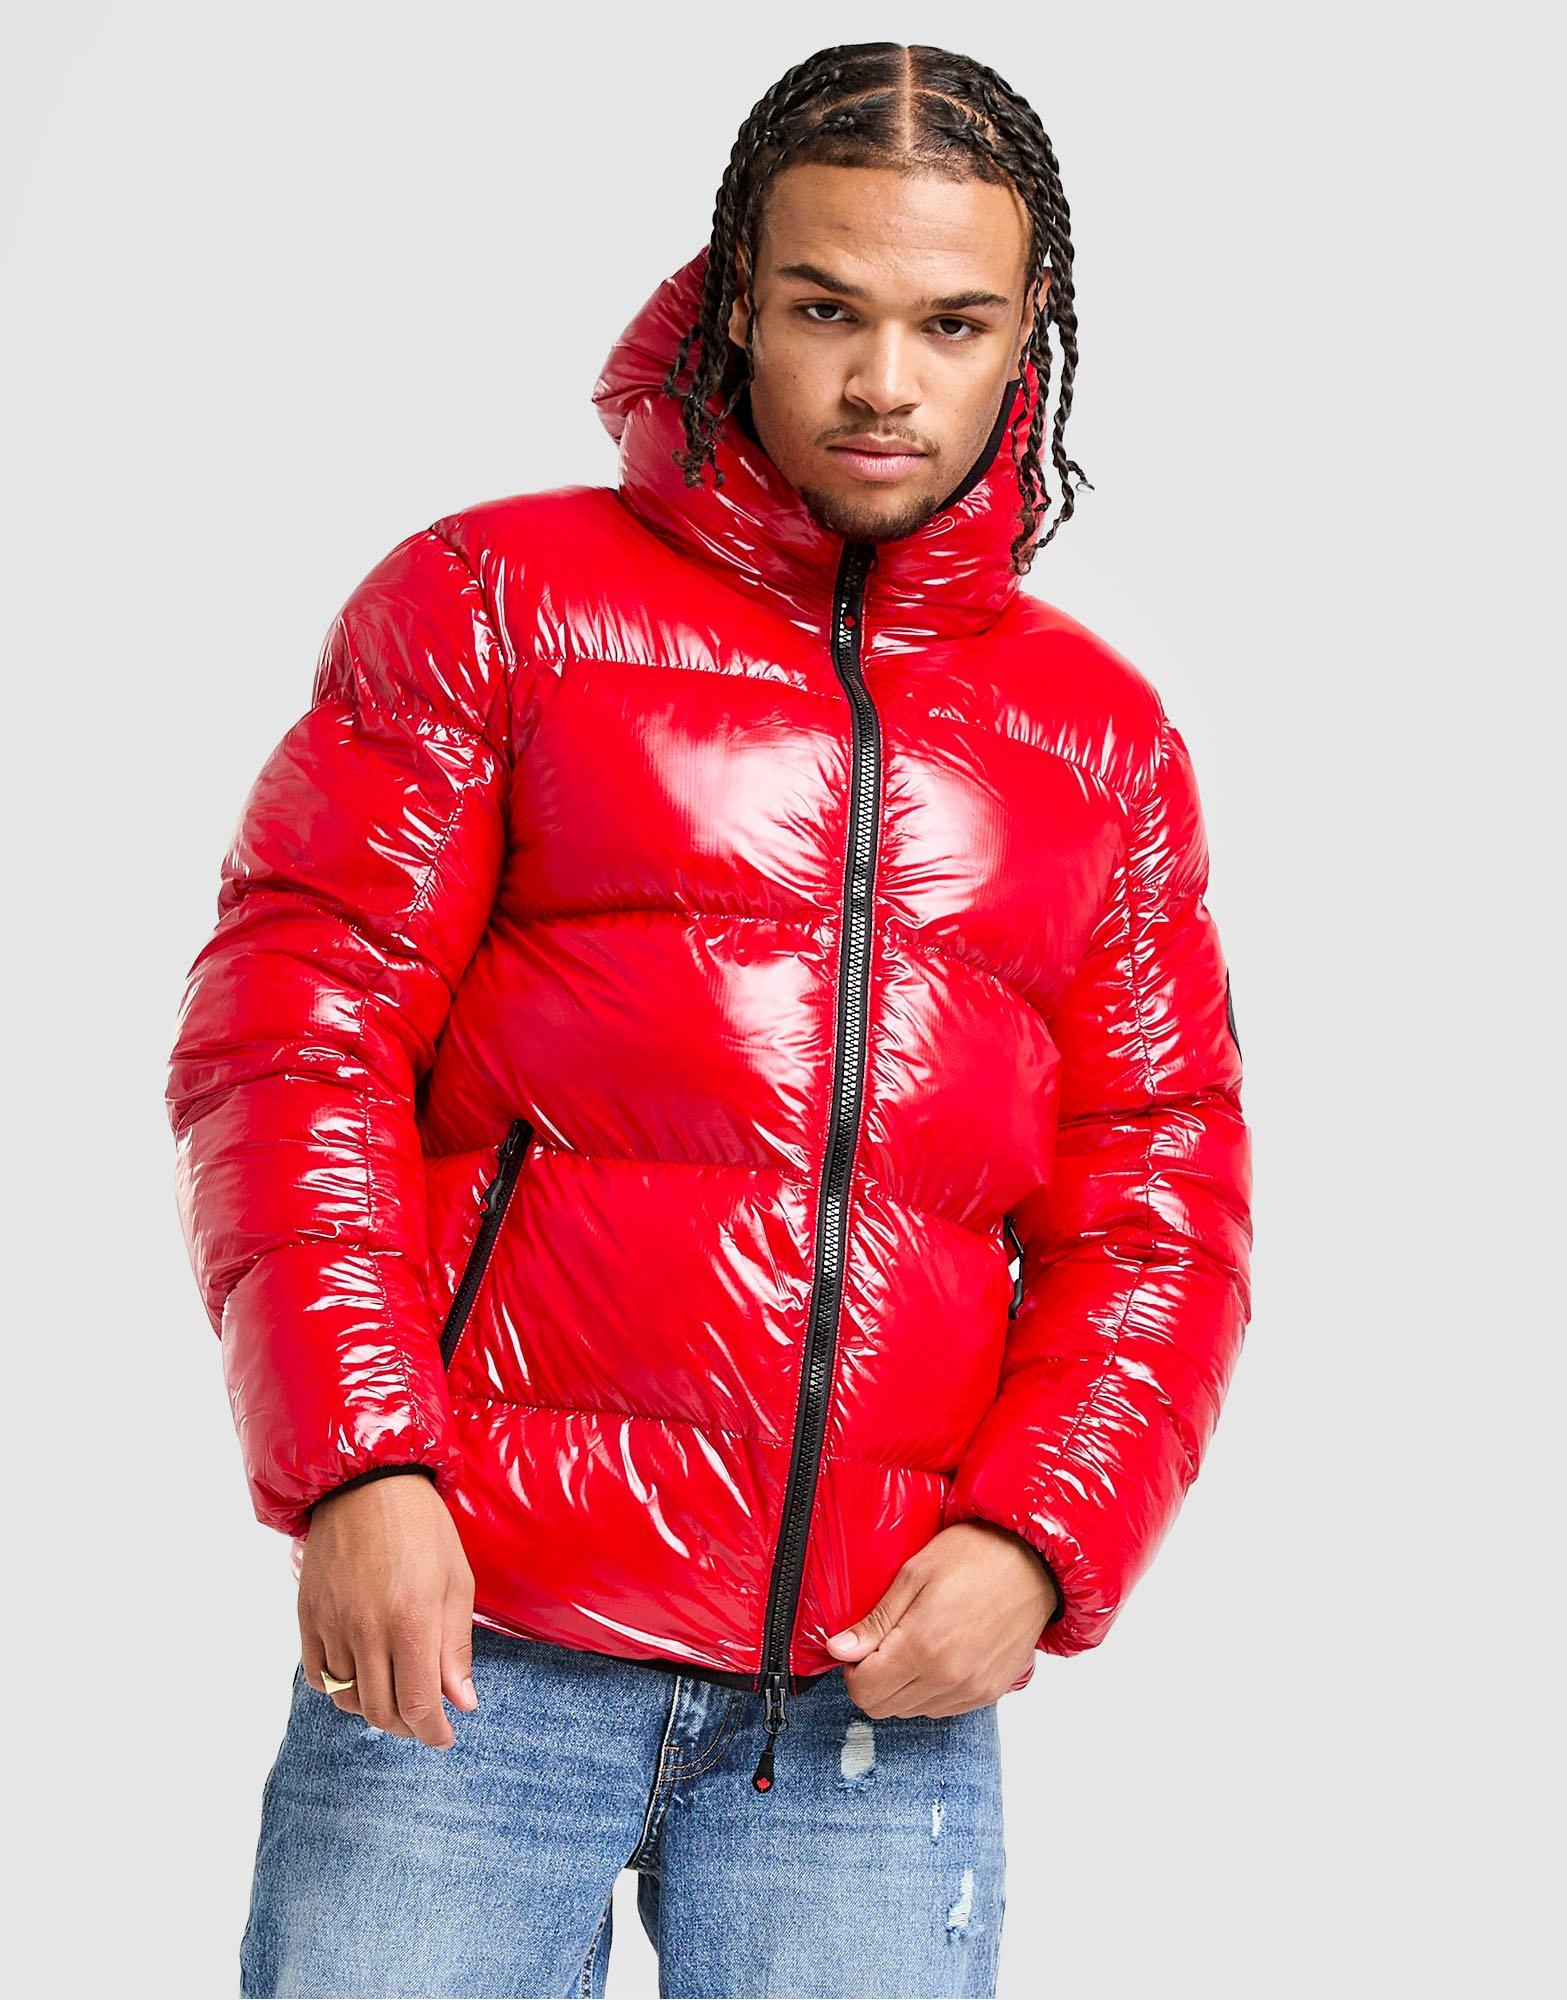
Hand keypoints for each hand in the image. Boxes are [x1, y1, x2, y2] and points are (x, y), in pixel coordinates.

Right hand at [298, 1472, 477, 1749]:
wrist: (366, 1484)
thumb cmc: (421, 1527)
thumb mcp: (457, 1582)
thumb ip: (455, 1647)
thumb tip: (462, 1701)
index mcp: (411, 1621)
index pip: (418, 1705)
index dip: (433, 1732)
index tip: (444, 1737)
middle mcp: (367, 1630)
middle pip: (380, 1711)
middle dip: (407, 1726)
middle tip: (424, 1719)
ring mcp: (332, 1625)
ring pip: (348, 1699)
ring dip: (374, 1710)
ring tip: (396, 1698)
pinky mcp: (308, 1617)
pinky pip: (318, 1676)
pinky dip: (339, 1689)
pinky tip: (361, 1676)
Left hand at [824, 1520, 1057, 1717]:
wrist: (1035, 1562)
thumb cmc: (975, 1555)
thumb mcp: (914, 1574)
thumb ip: (875, 1621)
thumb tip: (837, 1650)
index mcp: (922, 1647)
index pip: (864, 1691)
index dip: (852, 1669)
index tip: (863, 1645)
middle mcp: (947, 1679)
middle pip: (883, 1708)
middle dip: (873, 1680)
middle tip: (885, 1643)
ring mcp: (971, 1690)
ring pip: (911, 1712)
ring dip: (902, 1687)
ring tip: (916, 1644)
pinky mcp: (989, 1693)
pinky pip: (942, 1709)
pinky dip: (930, 1690)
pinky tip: (938, 1655)